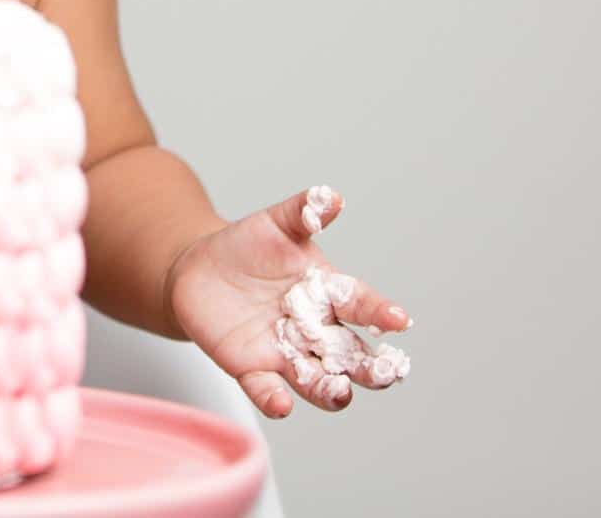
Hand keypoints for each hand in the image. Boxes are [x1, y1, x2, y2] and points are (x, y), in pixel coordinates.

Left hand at [165, 185, 412, 417]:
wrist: (200, 268)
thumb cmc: (249, 245)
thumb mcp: (276, 223)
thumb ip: (303, 211)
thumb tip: (330, 196)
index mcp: (328, 294)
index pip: (361, 305)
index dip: (381, 312)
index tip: (400, 320)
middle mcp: (315, 330)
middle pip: (351, 355)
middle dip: (371, 367)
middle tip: (386, 372)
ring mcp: (286, 353)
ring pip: (317, 381)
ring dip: (330, 390)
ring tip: (339, 391)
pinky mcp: (252, 368)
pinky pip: (266, 390)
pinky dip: (275, 399)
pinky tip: (281, 403)